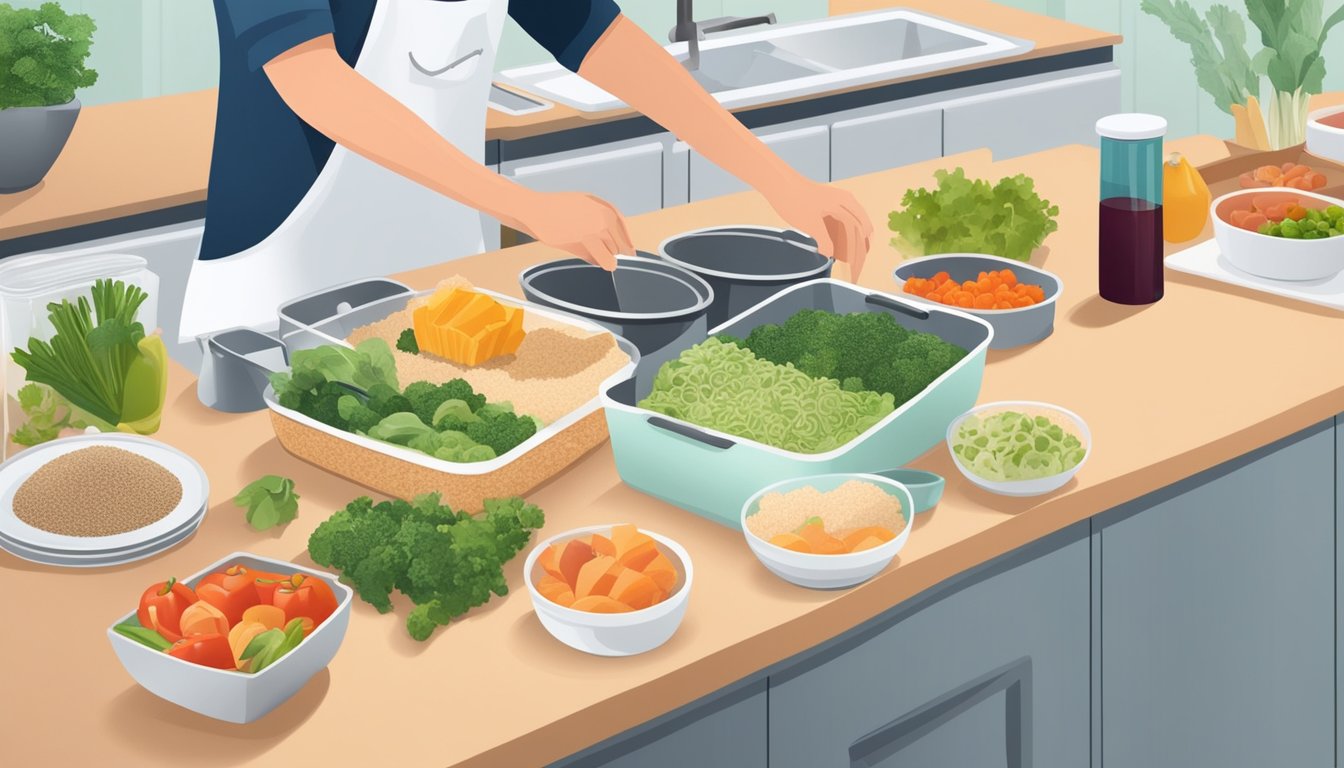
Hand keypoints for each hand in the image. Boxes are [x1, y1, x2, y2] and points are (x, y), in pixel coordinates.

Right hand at [512, 191, 634, 270]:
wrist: (536, 211)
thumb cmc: (557, 207)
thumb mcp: (586, 203)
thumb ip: (603, 217)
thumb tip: (617, 239)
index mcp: (605, 208)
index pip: (624, 231)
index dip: (627, 243)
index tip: (629, 252)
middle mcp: (603, 220)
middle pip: (619, 246)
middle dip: (613, 250)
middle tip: (601, 250)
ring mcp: (594, 232)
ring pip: (611, 255)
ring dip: (605, 257)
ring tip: (595, 253)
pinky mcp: (583, 244)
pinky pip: (600, 260)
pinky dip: (598, 262)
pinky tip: (592, 257)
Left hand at [766, 180, 873, 279]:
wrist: (779, 184)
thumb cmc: (794, 198)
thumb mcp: (810, 224)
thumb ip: (825, 241)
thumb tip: (831, 256)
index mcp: (846, 204)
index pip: (860, 234)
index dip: (858, 255)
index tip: (854, 271)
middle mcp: (847, 202)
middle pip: (862, 231)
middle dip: (860, 252)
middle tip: (855, 270)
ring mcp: (840, 203)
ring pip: (854, 228)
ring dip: (853, 245)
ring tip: (850, 263)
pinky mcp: (830, 206)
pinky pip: (844, 224)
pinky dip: (844, 238)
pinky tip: (839, 250)